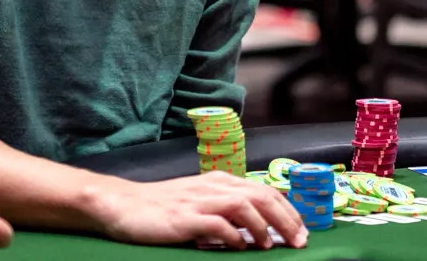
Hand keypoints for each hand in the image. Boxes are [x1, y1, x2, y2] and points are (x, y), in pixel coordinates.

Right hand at [90, 171, 307, 249]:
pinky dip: (233, 235)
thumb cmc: (161, 207)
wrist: (123, 204)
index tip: (303, 230)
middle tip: (300, 241)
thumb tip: (257, 229)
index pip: (264, 190)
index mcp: (220, 181)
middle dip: (286, 218)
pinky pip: (217, 223)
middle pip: (261, 195)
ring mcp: (199, 200)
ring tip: (271, 245)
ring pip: (244, 205)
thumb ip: (225, 210)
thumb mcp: (199, 202)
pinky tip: (239, 246)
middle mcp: (213, 186)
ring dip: (264, 226)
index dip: (288, 210)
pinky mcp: (184, 217)